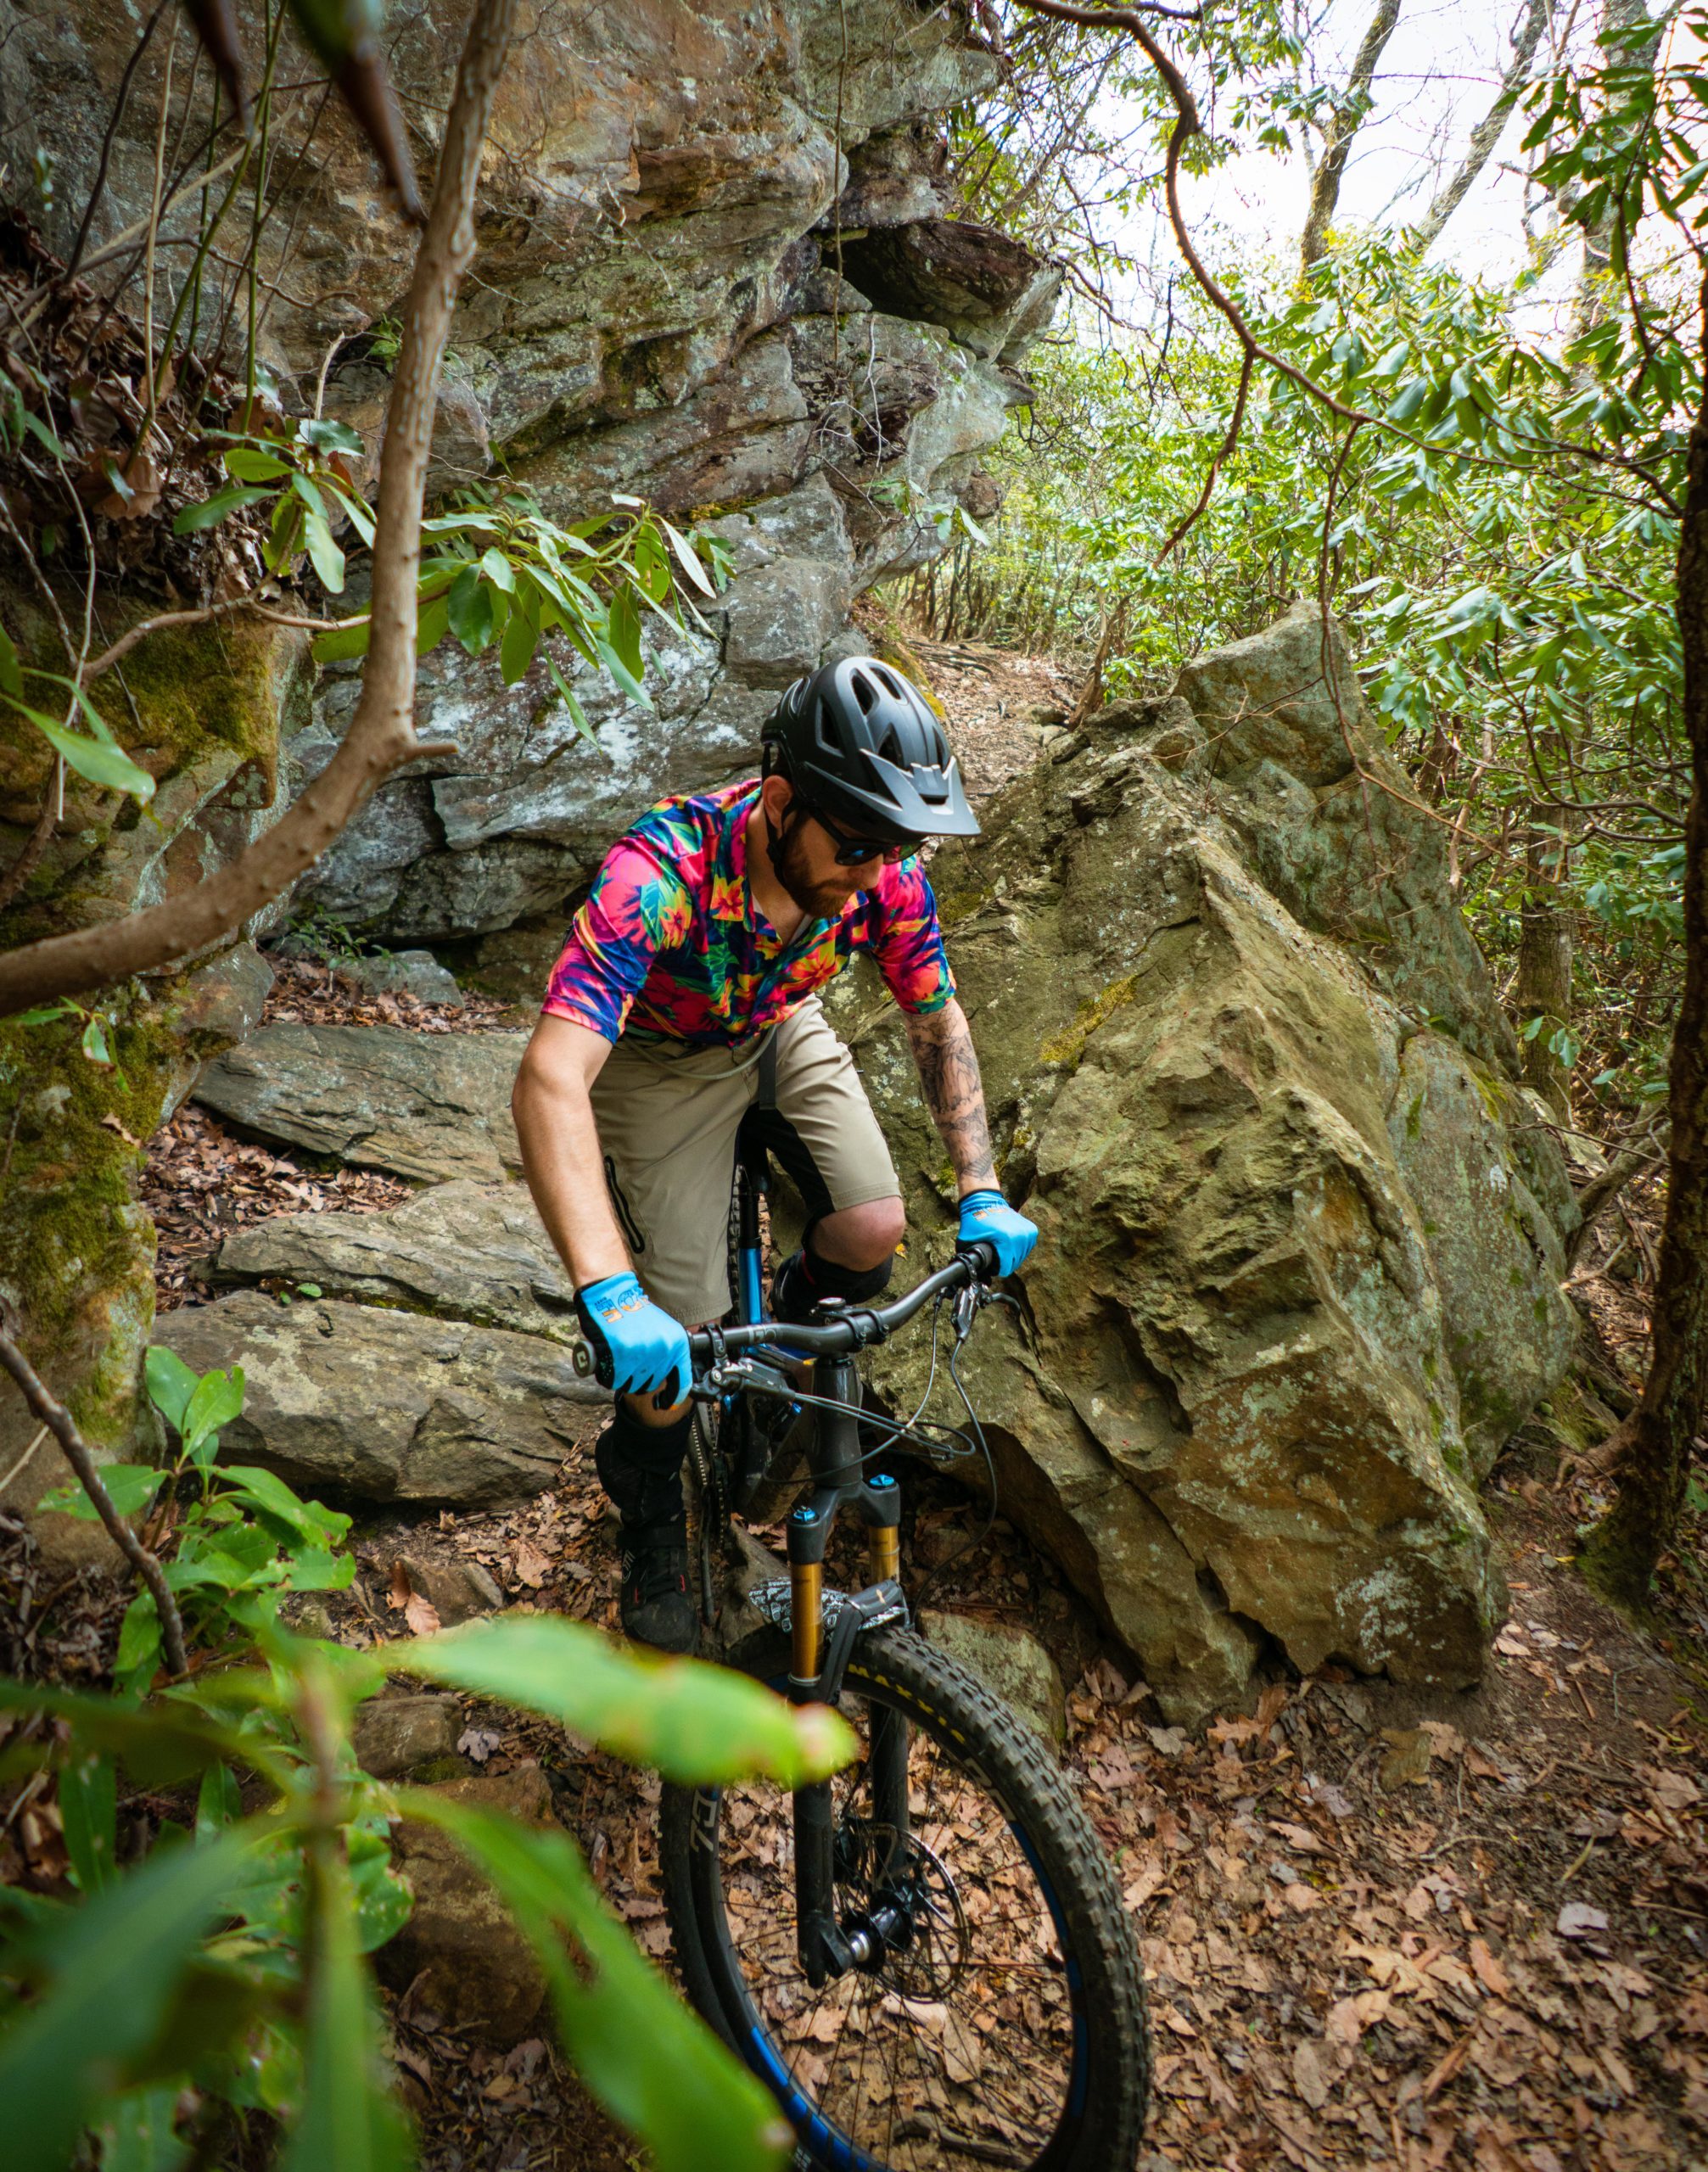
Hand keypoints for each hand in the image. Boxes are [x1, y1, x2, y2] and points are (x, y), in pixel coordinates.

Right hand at [575, 1272, 690, 1400]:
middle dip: (639, 1379)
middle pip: (651, 1384)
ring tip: (618, 1360)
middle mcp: (663, 1350)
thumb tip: (669, 1379)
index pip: (682, 1380)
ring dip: (624, 1378)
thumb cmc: (634, 1312)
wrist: (612, 1295)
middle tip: (630, 1364)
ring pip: (632, 1385)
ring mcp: (642, 1354)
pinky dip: (609, 1376)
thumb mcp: (662, 1329)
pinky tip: (608, 1363)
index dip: (674, 1396)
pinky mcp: (621, 1356)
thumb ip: (667, 1353)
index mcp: (677, 1343)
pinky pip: (615, 1380)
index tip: (666, 1403)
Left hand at [956, 1188, 1037, 1277]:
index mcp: (1006, 1240)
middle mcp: (1020, 1236)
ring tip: (1001, 1247)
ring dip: (1012, 1255)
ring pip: (1021, 1257)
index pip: (1005, 1269)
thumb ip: (970, 1260)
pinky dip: (1018, 1248)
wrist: (985, 1201)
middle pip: (1014, 1264)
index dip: (996, 1269)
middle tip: (995, 1253)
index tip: (990, 1263)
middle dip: (1004, 1262)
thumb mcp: (966, 1242)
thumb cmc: (975, 1222)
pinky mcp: (1032, 1230)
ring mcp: (1027, 1232)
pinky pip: (1026, 1248)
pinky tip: (1010, 1243)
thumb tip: (970, 1275)